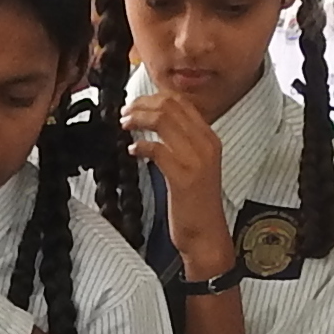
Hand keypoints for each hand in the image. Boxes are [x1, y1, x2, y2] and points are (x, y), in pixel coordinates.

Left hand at [121, 85, 234, 282]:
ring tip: (124, 124)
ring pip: (163, 120)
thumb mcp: (195, 166)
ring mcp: (196, 159)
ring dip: (138, 119)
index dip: (154, 98)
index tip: (136, 103)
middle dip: (142, 105)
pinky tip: (131, 151)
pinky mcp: (183, 176)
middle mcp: (206, 144)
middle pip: (171, 106)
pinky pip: (157, 149)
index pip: (182, 102)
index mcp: (209, 139)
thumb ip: (181, 144)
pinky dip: (140, 146)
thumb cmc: (196, 204)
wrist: (206, 235)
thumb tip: (156, 126)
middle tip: (125, 112)